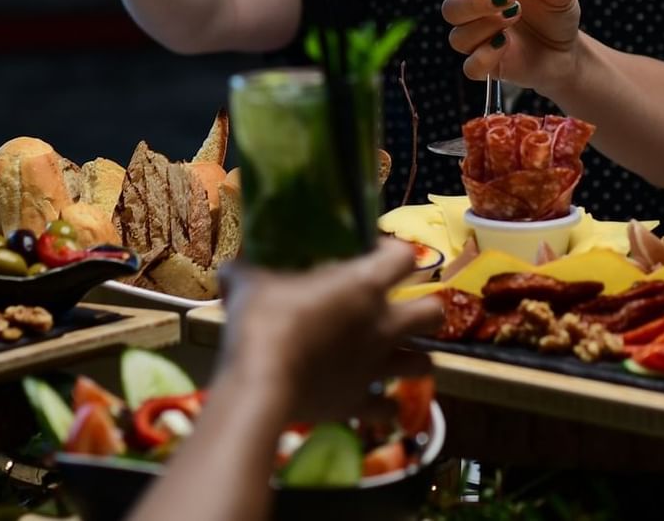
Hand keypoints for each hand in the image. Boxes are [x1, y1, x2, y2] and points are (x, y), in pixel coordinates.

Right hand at [221, 241, 442, 420]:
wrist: (261, 385)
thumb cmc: (262, 322)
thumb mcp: (248, 283)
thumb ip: (245, 272)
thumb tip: (230, 267)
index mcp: (364, 285)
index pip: (404, 257)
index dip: (395, 253)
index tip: (375, 255)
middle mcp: (382, 325)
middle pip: (433, 313)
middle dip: (425, 310)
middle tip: (401, 310)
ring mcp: (376, 366)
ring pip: (424, 364)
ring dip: (414, 359)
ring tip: (396, 356)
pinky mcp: (361, 402)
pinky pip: (388, 410)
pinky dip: (385, 407)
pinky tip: (374, 402)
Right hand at [392, 0, 585, 94]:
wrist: (566, 53)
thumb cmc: (554, 13)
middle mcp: (473, 10)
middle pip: (450, 6)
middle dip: (474, 1)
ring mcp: (476, 38)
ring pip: (458, 34)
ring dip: (486, 26)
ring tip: (514, 18)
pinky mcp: (484, 64)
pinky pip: (470, 65)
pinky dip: (486, 56)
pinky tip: (505, 46)